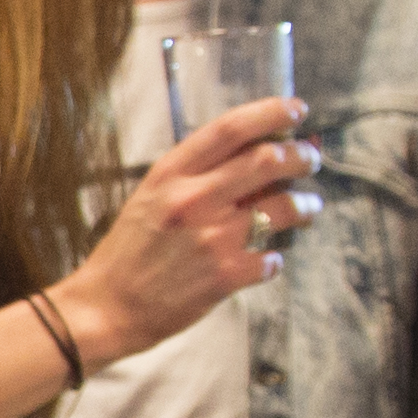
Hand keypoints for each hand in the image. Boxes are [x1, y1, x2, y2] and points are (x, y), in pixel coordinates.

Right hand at [57, 97, 302, 364]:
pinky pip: (273, 258)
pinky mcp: (225, 276)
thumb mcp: (152, 197)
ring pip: (283, 207)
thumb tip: (255, 155)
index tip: (297, 111)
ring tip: (307, 209)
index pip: (230, 128)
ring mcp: (212, 238)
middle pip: (267, 160)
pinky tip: (267, 259)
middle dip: (301, 157)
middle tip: (310, 160)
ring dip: (305, 206)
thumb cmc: (129, 251)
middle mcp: (193, 199)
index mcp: (171, 174)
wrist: (106, 307)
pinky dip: (276, 258)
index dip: (272, 113)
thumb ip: (197, 176)